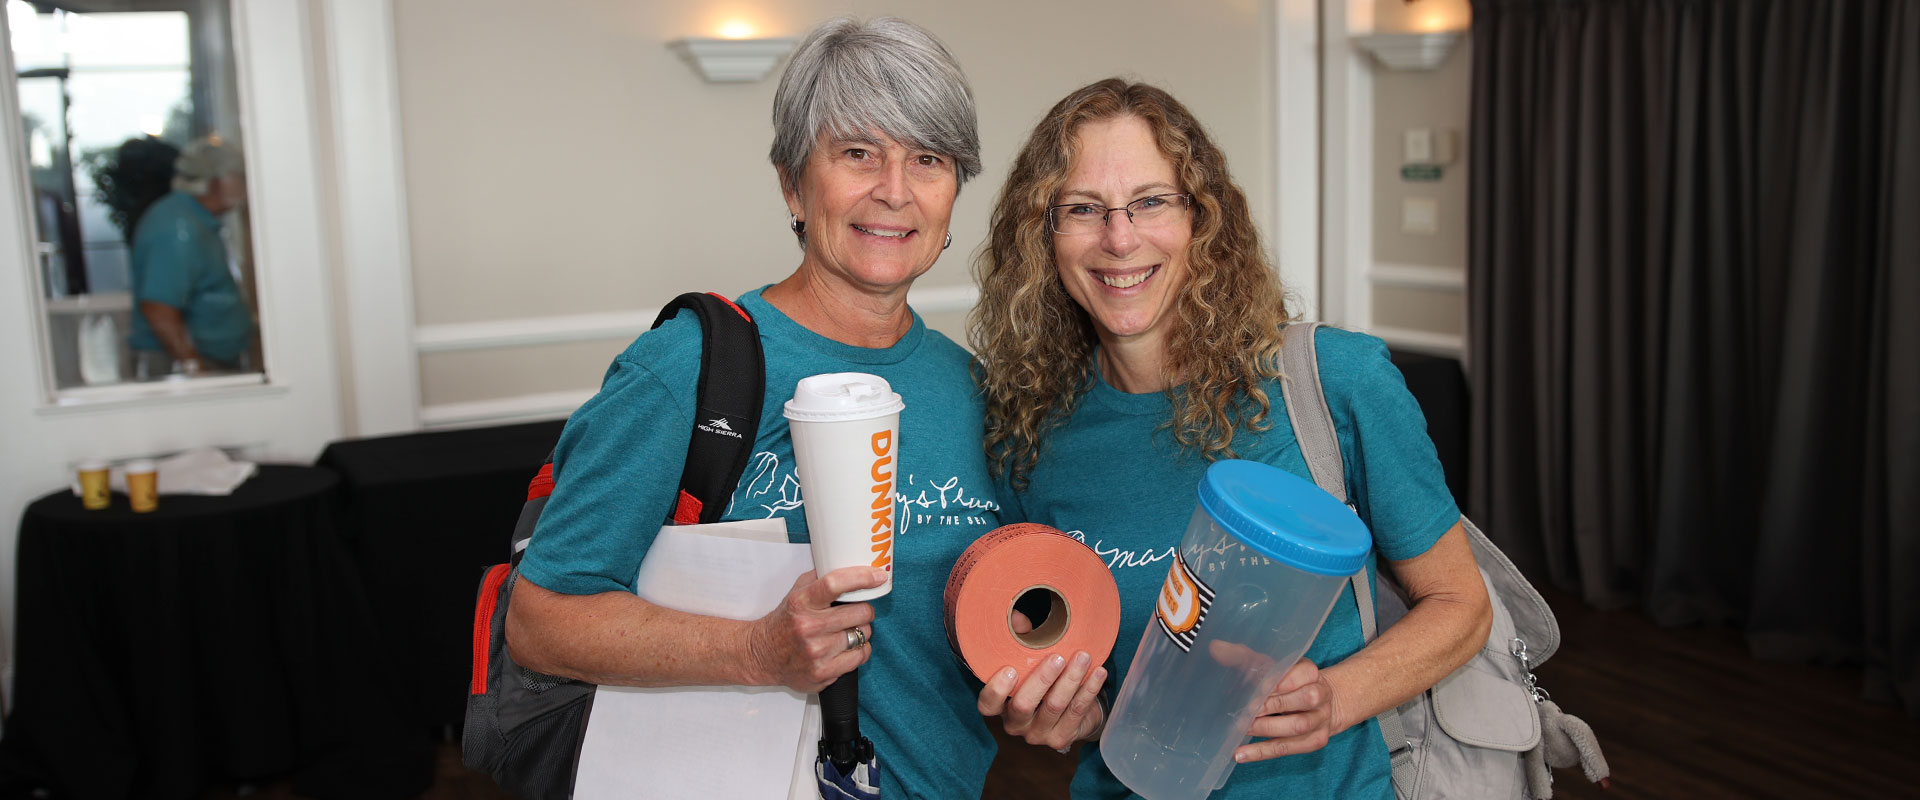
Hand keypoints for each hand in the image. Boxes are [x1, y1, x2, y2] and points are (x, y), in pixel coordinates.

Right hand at [745, 566, 885, 692]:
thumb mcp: (796, 593)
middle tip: (858, 611)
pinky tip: (848, 646)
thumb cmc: (785, 621)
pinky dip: (860, 650)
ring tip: (848, 630)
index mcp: (801, 602)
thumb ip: (820, 578)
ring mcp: (816, 652)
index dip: (861, 578)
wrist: (762, 655)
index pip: (834, 584)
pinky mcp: (823, 673)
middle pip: (859, 612)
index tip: (878, 576)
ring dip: (861, 630)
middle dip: (865, 609)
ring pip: (863, 634)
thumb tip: (851, 565)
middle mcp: (807, 627)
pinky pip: (860, 656)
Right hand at [977, 648, 1107, 750]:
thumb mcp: (1025, 661)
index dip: (996, 690)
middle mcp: (1015, 724)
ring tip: (1083, 657)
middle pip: (1023, 706)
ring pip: (1054, 707)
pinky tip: (1098, 672)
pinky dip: (1088, 690)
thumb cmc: (1040, 679)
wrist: (1065, 712)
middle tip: (1058, 658)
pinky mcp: (1061, 738)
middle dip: (1042, 679)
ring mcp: (1038, 735)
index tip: (1010, 669)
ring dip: (1071, 679)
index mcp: (1000, 706)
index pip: (988, 705)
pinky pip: (1076, 712)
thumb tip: (1019, 619)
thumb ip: (1018, 639)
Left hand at [1234, 658, 1335, 763]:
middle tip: (1249, 709)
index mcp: (1311, 672)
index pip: (1304, 673)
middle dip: (1276, 704)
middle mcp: (1320, 695)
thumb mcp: (1269, 666)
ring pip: (1299, 725)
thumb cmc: (1286, 682)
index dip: (1284, 680)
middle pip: (1306, 699)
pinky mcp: (1315, 741)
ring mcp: (1320, 720)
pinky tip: (1241, 753)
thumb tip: (1215, 648)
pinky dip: (1263, 752)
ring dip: (1268, 728)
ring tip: (1242, 728)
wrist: (1321, 705)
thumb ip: (1244, 657)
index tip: (1261, 685)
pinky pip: (1289, 748)